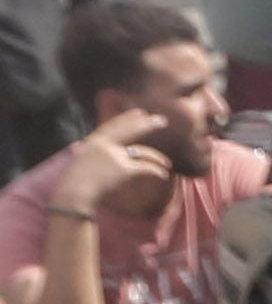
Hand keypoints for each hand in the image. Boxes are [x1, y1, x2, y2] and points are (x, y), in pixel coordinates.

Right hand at [51, 111, 175, 217]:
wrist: (72, 192)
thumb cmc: (75, 181)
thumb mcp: (83, 162)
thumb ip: (97, 155)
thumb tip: (106, 154)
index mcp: (93, 142)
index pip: (113, 126)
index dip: (127, 118)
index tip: (139, 112)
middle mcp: (104, 145)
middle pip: (129, 131)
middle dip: (146, 124)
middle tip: (162, 120)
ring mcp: (114, 156)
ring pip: (142, 151)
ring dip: (157, 158)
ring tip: (167, 163)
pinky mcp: (123, 169)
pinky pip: (145, 168)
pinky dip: (155, 171)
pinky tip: (163, 174)